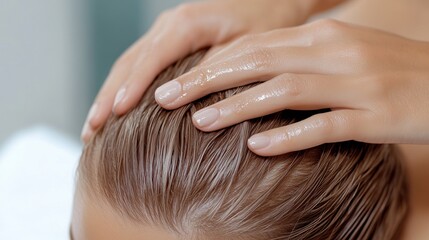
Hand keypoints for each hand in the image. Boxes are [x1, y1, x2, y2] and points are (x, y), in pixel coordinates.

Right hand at [81, 0, 320, 141]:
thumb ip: (214, 70)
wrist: (269, 2)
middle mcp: (168, 26)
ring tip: (92, 128)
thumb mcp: (245, 47)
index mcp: (185, 24)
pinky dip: (124, 90)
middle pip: (129, 63)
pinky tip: (116, 111)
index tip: (114, 114)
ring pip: (128, 65)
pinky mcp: (169, 44)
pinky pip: (140, 66)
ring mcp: (166, 34)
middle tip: (90, 132)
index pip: (150, 59)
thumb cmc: (263, 22)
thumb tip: (178, 99)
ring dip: (109, 96)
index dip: (132, 87)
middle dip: (108, 98)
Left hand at [154, 19, 428, 155]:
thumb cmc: (388, 68)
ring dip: (238, 108)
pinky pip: (325, 125)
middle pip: (258, 63)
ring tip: (199, 122)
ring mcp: (356, 84)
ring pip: (284, 91)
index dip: (211, 63)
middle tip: (167, 98)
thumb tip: (251, 72)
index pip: (254, 46)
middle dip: (208, 80)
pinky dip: (288, 136)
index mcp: (323, 36)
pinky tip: (256, 147)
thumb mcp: (340, 53)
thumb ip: (297, 58)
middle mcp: (335, 53)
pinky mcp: (375, 116)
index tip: (176, 80)